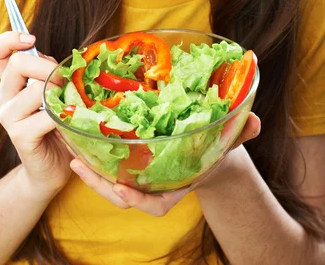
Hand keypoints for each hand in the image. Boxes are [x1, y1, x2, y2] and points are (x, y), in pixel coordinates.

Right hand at [0, 31, 72, 197]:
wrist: (53, 166)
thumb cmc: (57, 124)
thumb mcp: (54, 91)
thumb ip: (50, 72)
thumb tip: (63, 60)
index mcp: (12, 82)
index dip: (9, 39)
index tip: (31, 39)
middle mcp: (5, 97)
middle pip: (18, 63)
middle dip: (48, 66)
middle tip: (63, 82)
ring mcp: (9, 117)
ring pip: (35, 89)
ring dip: (59, 93)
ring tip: (69, 103)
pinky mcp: (20, 136)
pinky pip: (45, 116)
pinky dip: (63, 116)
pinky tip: (68, 122)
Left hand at [70, 112, 260, 215]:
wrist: (204, 146)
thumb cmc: (214, 145)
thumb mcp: (228, 139)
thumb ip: (241, 132)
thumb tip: (253, 121)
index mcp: (176, 183)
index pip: (157, 204)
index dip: (139, 201)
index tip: (123, 190)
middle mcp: (155, 183)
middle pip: (124, 196)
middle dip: (101, 185)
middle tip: (79, 166)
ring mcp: (141, 175)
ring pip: (111, 182)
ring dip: (90, 171)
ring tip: (71, 155)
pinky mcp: (130, 161)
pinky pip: (109, 165)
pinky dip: (92, 157)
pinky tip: (76, 140)